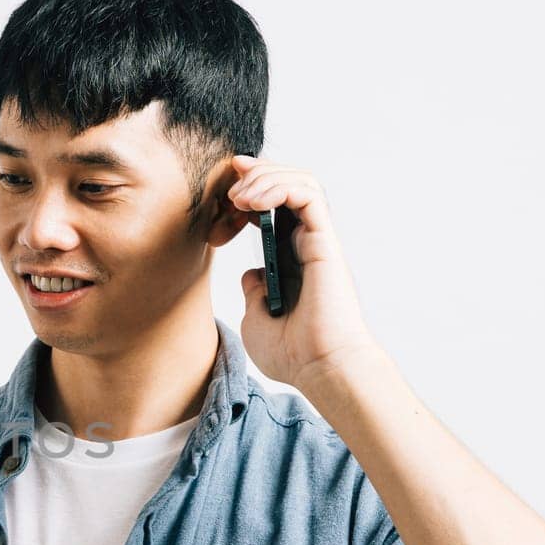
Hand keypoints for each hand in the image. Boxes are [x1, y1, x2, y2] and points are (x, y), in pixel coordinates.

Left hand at [226, 154, 383, 390]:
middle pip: (287, 186)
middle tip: (226, 188)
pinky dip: (279, 187)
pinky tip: (252, 203)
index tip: (219, 199)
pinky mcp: (325, 241)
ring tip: (237, 197)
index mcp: (291, 260)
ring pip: (300, 181)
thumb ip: (253, 292)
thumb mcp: (257, 319)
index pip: (273, 209)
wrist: (321, 369)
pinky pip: (308, 194)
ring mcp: (318, 241)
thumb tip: (251, 273)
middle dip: (253, 176)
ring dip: (264, 178)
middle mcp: (307, 245)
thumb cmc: (295, 354)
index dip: (248, 194)